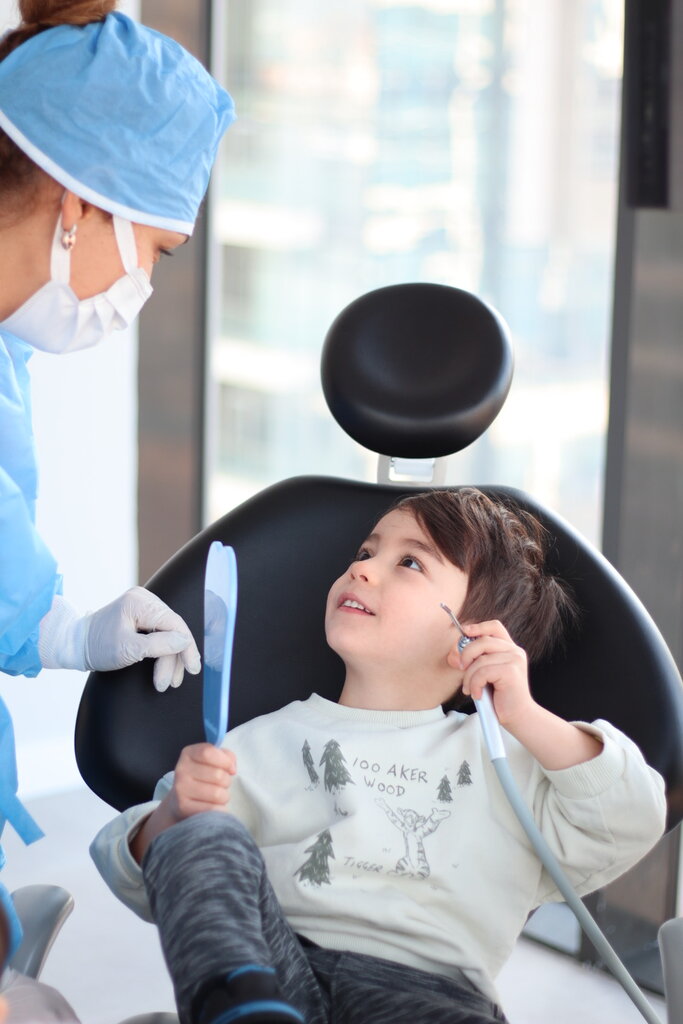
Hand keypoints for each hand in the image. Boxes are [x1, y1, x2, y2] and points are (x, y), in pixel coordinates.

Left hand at [39, 589, 200, 690]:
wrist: (75, 645)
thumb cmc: (95, 646)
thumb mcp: (127, 650)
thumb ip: (158, 645)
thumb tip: (185, 641)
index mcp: (139, 602)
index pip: (174, 624)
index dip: (186, 647)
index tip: (192, 667)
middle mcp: (144, 599)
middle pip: (173, 630)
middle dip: (174, 658)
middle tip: (170, 682)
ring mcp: (143, 606)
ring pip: (169, 634)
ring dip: (169, 659)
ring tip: (166, 681)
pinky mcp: (141, 616)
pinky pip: (160, 633)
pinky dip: (163, 651)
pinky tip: (164, 666)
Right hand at [165, 743, 236, 821]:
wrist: (182, 801)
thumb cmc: (203, 777)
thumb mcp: (213, 760)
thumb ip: (226, 757)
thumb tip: (232, 769)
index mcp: (188, 754)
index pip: (208, 752)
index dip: (225, 761)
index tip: (230, 769)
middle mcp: (181, 770)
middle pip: (218, 775)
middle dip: (226, 782)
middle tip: (220, 785)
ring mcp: (180, 789)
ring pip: (217, 794)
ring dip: (223, 797)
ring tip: (216, 796)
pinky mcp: (183, 807)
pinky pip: (213, 809)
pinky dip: (219, 809)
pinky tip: (213, 807)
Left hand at [447, 619, 533, 728]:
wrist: (518, 717)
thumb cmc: (500, 696)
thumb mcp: (485, 673)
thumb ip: (475, 660)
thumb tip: (454, 654)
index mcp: (510, 648)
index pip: (495, 627)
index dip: (478, 627)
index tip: (464, 632)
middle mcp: (515, 651)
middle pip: (482, 641)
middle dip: (465, 655)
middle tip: (461, 670)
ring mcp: (514, 660)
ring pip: (480, 660)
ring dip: (469, 677)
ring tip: (470, 689)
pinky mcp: (511, 672)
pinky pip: (482, 673)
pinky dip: (475, 685)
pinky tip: (477, 695)